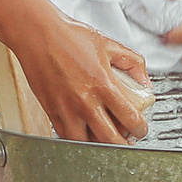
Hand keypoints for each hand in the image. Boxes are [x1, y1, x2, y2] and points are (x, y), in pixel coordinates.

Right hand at [12, 11, 152, 142]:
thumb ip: (133, 62)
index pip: (129, 118)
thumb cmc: (69, 36)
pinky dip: (79, 140)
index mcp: (102, 84)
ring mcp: (66, 110)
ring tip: (106, 140)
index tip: (141, 128)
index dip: (141, 128)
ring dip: (99, 146)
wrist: (38, 35)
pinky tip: (86, 132)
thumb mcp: (109, 44)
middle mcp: (84, 101)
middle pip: (110, 139)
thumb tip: (144, 81)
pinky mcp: (51, 112)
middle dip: (124, 144)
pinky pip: (67, 137)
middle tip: (127, 139)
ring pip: (87, 144)